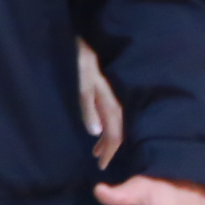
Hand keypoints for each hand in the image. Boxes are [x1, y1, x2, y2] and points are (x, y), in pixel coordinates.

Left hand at [78, 43, 123, 167]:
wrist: (94, 38)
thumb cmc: (85, 61)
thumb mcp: (83, 84)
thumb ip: (89, 108)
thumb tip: (96, 133)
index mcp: (113, 103)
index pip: (115, 135)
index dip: (109, 152)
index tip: (102, 166)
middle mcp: (120, 102)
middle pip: (119, 132)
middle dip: (109, 148)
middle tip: (99, 160)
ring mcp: (120, 97)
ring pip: (119, 124)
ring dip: (108, 138)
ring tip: (97, 149)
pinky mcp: (117, 92)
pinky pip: (118, 115)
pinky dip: (110, 126)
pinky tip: (103, 128)